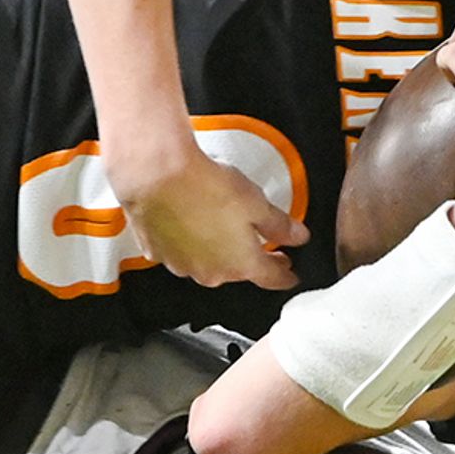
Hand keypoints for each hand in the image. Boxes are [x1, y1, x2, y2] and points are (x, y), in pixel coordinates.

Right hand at [120, 135, 304, 290]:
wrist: (157, 175)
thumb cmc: (204, 187)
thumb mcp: (257, 203)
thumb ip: (280, 225)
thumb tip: (297, 235)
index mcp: (241, 264)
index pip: (271, 278)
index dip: (285, 276)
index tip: (290, 275)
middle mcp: (211, 272)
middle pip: (237, 270)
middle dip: (247, 256)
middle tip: (255, 240)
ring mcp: (182, 265)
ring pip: (206, 262)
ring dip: (214, 247)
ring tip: (216, 219)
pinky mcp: (157, 252)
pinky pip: (178, 252)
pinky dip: (186, 240)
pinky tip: (187, 219)